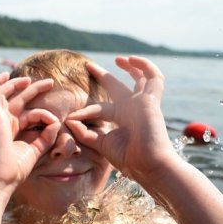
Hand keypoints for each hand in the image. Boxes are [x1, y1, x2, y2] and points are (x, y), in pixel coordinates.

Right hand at [0, 73, 59, 190]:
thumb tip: (56, 122)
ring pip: (3, 94)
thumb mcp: (36, 151)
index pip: (29, 115)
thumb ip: (46, 137)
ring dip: (15, 84)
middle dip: (32, 90)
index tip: (55, 122)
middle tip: (50, 82)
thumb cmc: (15, 170)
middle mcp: (4, 123)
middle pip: (17, 100)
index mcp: (12, 132)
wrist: (0, 178)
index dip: (44, 115)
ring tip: (28, 78)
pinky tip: (4, 76)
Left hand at [65, 56, 176, 183]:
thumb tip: (69, 120)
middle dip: (104, 76)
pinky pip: (154, 77)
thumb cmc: (128, 158)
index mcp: (121, 120)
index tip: (70, 117)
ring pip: (142, 78)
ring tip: (119, 59)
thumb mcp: (101, 143)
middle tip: (89, 66)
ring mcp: (143, 103)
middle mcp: (132, 109)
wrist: (148, 164)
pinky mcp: (151, 99)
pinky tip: (131, 60)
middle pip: (118, 87)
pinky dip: (145, 65)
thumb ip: (85, 133)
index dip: (85, 110)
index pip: (100, 107)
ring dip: (131, 66)